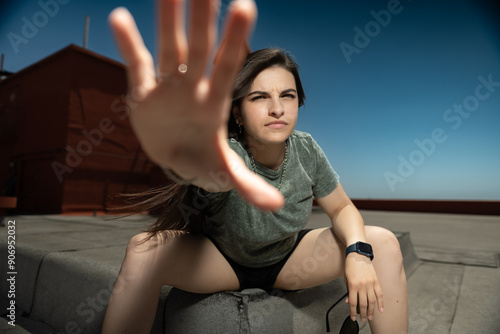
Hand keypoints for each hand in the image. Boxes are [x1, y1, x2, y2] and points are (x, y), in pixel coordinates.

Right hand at [108, 0, 283, 209]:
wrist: (177, 158)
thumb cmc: (204, 159)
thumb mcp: (225, 175)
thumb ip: (248, 187)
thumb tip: (275, 206)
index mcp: (214, 101)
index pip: (227, 64)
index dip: (234, 39)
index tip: (244, 5)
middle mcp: (193, 86)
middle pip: (198, 46)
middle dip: (202, 16)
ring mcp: (168, 85)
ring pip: (168, 46)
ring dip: (167, 17)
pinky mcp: (143, 91)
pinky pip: (137, 63)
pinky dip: (128, 44)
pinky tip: (120, 18)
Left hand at [344, 253, 383, 322]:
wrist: (358, 253)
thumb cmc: (350, 265)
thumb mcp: (346, 278)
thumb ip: (348, 290)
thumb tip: (348, 302)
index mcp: (352, 285)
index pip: (352, 303)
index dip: (352, 312)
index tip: (353, 318)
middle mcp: (362, 285)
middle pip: (362, 304)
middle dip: (362, 314)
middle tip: (362, 320)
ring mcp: (370, 283)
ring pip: (372, 301)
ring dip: (371, 311)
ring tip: (370, 317)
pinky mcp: (376, 281)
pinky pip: (380, 294)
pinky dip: (381, 302)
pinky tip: (381, 309)